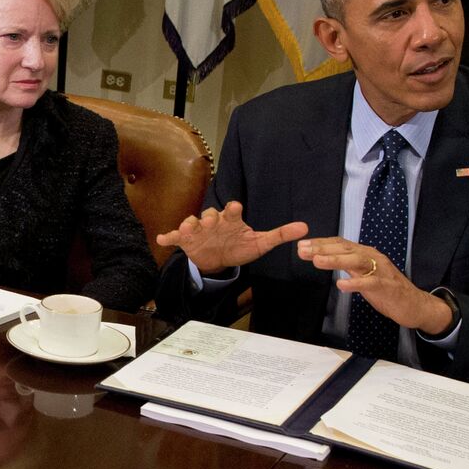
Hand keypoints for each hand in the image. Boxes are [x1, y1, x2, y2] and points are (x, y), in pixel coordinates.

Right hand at [156, 201, 308, 274]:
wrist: (218, 260)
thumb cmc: (238, 246)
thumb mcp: (259, 243)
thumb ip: (280, 235)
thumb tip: (305, 228)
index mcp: (231, 220)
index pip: (232, 211)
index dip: (233, 209)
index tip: (236, 208)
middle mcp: (213, 222)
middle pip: (209, 214)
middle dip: (209, 217)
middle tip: (211, 221)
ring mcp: (198, 231)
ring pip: (191, 223)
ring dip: (189, 225)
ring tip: (188, 229)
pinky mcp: (185, 241)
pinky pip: (174, 236)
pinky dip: (168, 237)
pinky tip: (162, 239)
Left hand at [297, 237, 454, 333]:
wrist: (414, 304)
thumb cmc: (385, 289)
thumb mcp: (362, 274)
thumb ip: (346, 266)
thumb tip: (324, 258)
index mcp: (365, 254)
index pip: (340, 244)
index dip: (320, 243)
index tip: (301, 245)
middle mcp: (372, 257)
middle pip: (345, 249)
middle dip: (322, 248)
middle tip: (302, 250)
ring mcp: (380, 271)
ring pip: (356, 261)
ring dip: (335, 260)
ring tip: (317, 261)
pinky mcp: (386, 286)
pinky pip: (370, 283)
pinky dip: (355, 283)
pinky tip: (341, 285)